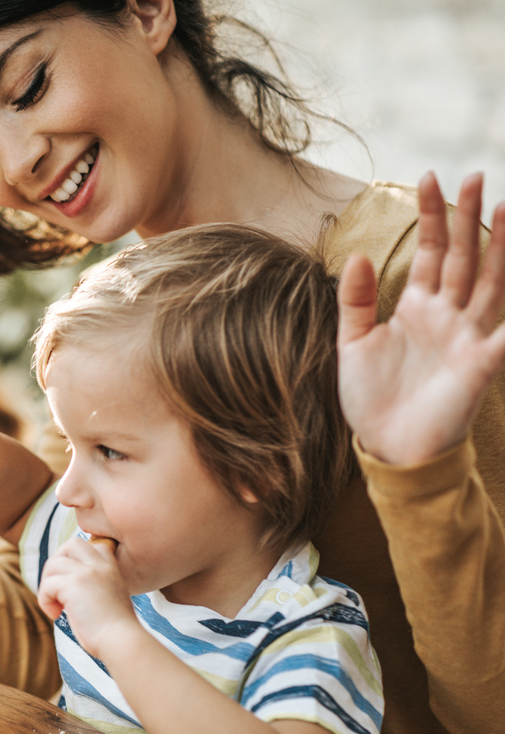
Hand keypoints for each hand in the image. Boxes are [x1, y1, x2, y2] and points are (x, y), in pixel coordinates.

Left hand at [36, 537, 137, 656]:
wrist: (122, 642)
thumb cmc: (116, 632)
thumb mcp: (111, 599)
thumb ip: (95, 587)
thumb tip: (69, 590)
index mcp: (111, 569)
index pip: (95, 546)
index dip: (79, 560)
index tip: (76, 584)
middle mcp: (100, 566)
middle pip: (71, 544)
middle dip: (58, 563)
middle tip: (59, 590)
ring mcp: (87, 573)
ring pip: (53, 563)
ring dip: (48, 585)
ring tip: (57, 605)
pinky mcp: (73, 584)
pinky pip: (47, 585)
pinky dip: (45, 600)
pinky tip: (55, 614)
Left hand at [338, 172, 504, 465]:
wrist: (387, 448)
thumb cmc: (371, 399)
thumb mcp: (353, 345)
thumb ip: (355, 301)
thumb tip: (356, 255)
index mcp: (416, 308)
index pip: (428, 252)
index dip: (430, 217)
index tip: (427, 178)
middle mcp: (447, 316)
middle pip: (462, 257)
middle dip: (466, 217)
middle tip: (474, 174)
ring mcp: (468, 338)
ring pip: (490, 282)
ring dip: (500, 247)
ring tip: (504, 207)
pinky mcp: (480, 366)